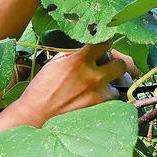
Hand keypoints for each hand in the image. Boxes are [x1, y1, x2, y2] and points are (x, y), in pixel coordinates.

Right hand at [10, 42, 125, 126]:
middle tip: (106, 67)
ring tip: (98, 87)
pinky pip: (113, 100)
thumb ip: (72, 53)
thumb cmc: (42, 88)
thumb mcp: (54, 63)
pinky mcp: (99, 108)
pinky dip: (107, 98)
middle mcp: (93, 76)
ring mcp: (99, 94)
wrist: (36, 113)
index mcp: (79, 61)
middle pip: (120, 64)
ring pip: (119, 85)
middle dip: (114, 64)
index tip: (103, 46)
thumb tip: (85, 46)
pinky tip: (96, 98)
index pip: (105, 43)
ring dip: (110, 84)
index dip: (105, 43)